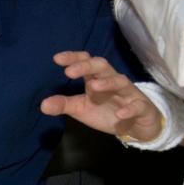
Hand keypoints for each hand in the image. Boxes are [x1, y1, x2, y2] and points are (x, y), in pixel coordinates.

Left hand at [40, 51, 163, 141]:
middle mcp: (112, 81)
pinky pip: (137, 106)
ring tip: (92, 87)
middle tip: (70, 72)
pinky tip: (120, 115)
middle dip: (87, 66)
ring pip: (120, 81)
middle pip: (102, 66)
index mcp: (96, 79)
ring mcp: (128, 93)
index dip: (73, 58)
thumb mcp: (82, 108)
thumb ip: (64, 105)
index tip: (57, 59)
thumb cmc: (107, 111)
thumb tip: (43, 105)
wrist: (136, 126)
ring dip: (107, 83)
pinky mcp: (141, 107)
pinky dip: (129, 109)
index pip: (86, 61)